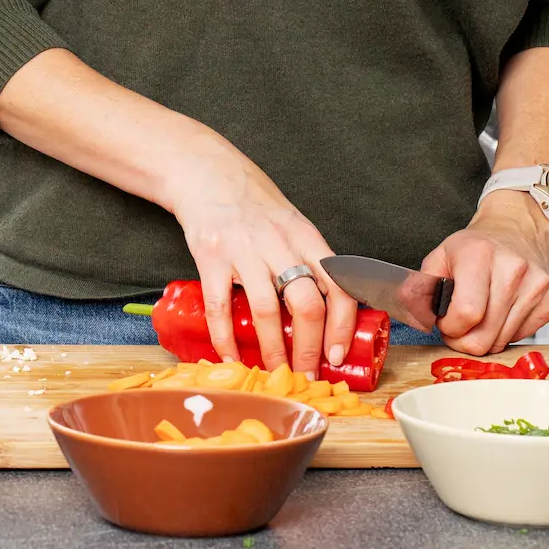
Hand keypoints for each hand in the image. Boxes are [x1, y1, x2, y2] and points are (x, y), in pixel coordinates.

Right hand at [164, 135, 358, 374]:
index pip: (338, 284)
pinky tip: (232, 356)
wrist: (205, 172)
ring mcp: (244, 249)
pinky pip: (220, 307)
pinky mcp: (211, 257)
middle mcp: (279, 243)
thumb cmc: (253, 202)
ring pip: (266, 311)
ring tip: (275, 372)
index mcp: (305, 235)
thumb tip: (328, 311)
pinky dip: (226, 338)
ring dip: (272, 350)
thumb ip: (307, 259)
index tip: (338, 356)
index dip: (342, 325)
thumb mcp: (291, 223)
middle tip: (306, 375)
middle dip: (309, 349)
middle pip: (307, 304)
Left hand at [422, 191, 548, 354]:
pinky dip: (506, 333)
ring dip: (484, 337)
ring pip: (502, 342)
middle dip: (464, 340)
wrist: (517, 230)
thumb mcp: (440, 257)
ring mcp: (535, 287)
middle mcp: (512, 270)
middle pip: (484, 337)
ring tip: (479, 317)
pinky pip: (521, 338)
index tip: (446, 321)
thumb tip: (411, 315)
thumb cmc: (476, 247)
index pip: (466, 314)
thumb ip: (420, 287)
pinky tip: (500, 313)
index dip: (449, 328)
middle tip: (460, 326)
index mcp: (479, 255)